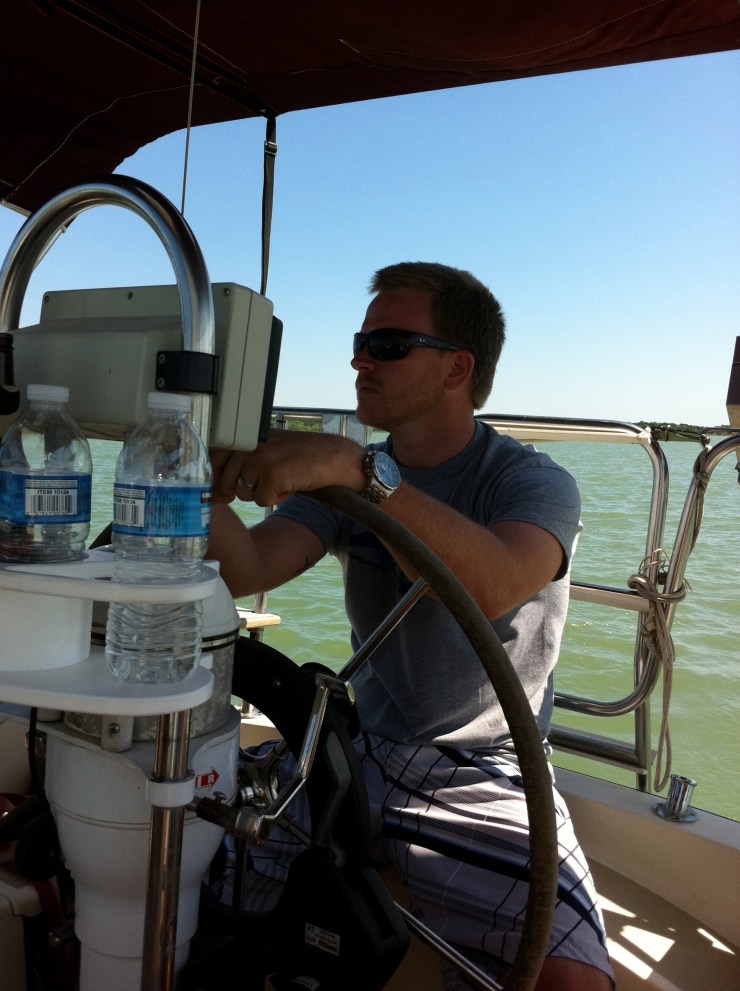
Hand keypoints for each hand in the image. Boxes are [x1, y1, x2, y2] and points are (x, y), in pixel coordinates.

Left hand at [210, 429, 365, 505]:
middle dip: (246, 488)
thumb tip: (217, 481)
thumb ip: (243, 457)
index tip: (237, 484)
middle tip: (270, 480)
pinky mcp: (273, 474)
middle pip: (227, 481)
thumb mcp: (268, 448)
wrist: (335, 458)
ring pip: (243, 492)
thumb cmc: (302, 457)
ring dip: (262, 493)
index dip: (222, 478)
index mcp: (247, 434)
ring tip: (282, 480)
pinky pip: (261, 501)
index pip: (214, 459)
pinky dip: (277, 499)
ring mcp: (261, 457)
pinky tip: (291, 486)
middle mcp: (250, 443)